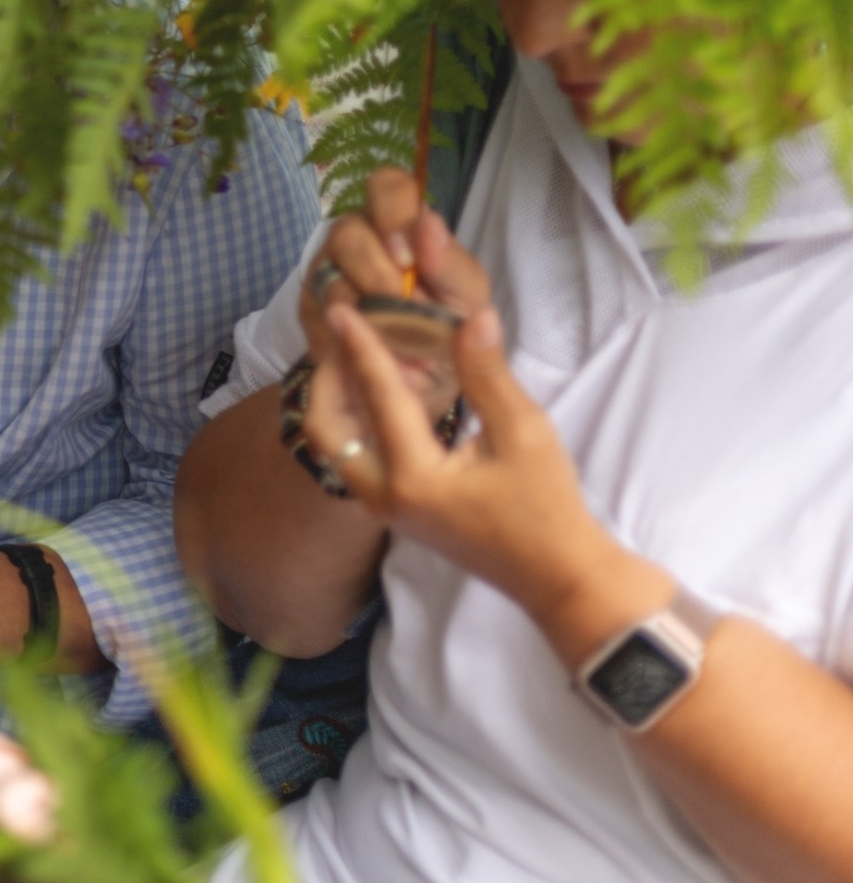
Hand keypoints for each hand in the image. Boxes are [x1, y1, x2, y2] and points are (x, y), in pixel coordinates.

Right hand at [298, 169, 492, 434]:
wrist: (419, 386)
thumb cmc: (449, 331)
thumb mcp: (466, 300)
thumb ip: (450, 263)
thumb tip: (429, 222)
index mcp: (402, 225)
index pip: (387, 185)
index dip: (392, 214)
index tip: (409, 259)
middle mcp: (359, 239)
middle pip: (348, 230)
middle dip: (375, 270)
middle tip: (397, 303)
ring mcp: (327, 272)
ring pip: (327, 273)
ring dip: (360, 305)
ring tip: (388, 332)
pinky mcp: (309, 310)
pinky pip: (315, 313)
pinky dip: (344, 331)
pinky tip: (366, 342)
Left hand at [317, 300, 616, 620]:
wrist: (556, 575)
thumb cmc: (547, 507)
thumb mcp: (524, 434)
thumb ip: (488, 375)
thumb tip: (473, 316)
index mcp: (414, 477)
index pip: (379, 396)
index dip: (362, 346)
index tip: (343, 308)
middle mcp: (384, 495)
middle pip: (327, 428)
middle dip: (328, 379)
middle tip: (343, 337)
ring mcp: (384, 508)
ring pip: (336, 445)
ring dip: (338, 400)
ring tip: (359, 356)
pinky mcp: (394, 510)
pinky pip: (356, 457)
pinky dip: (357, 420)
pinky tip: (383, 391)